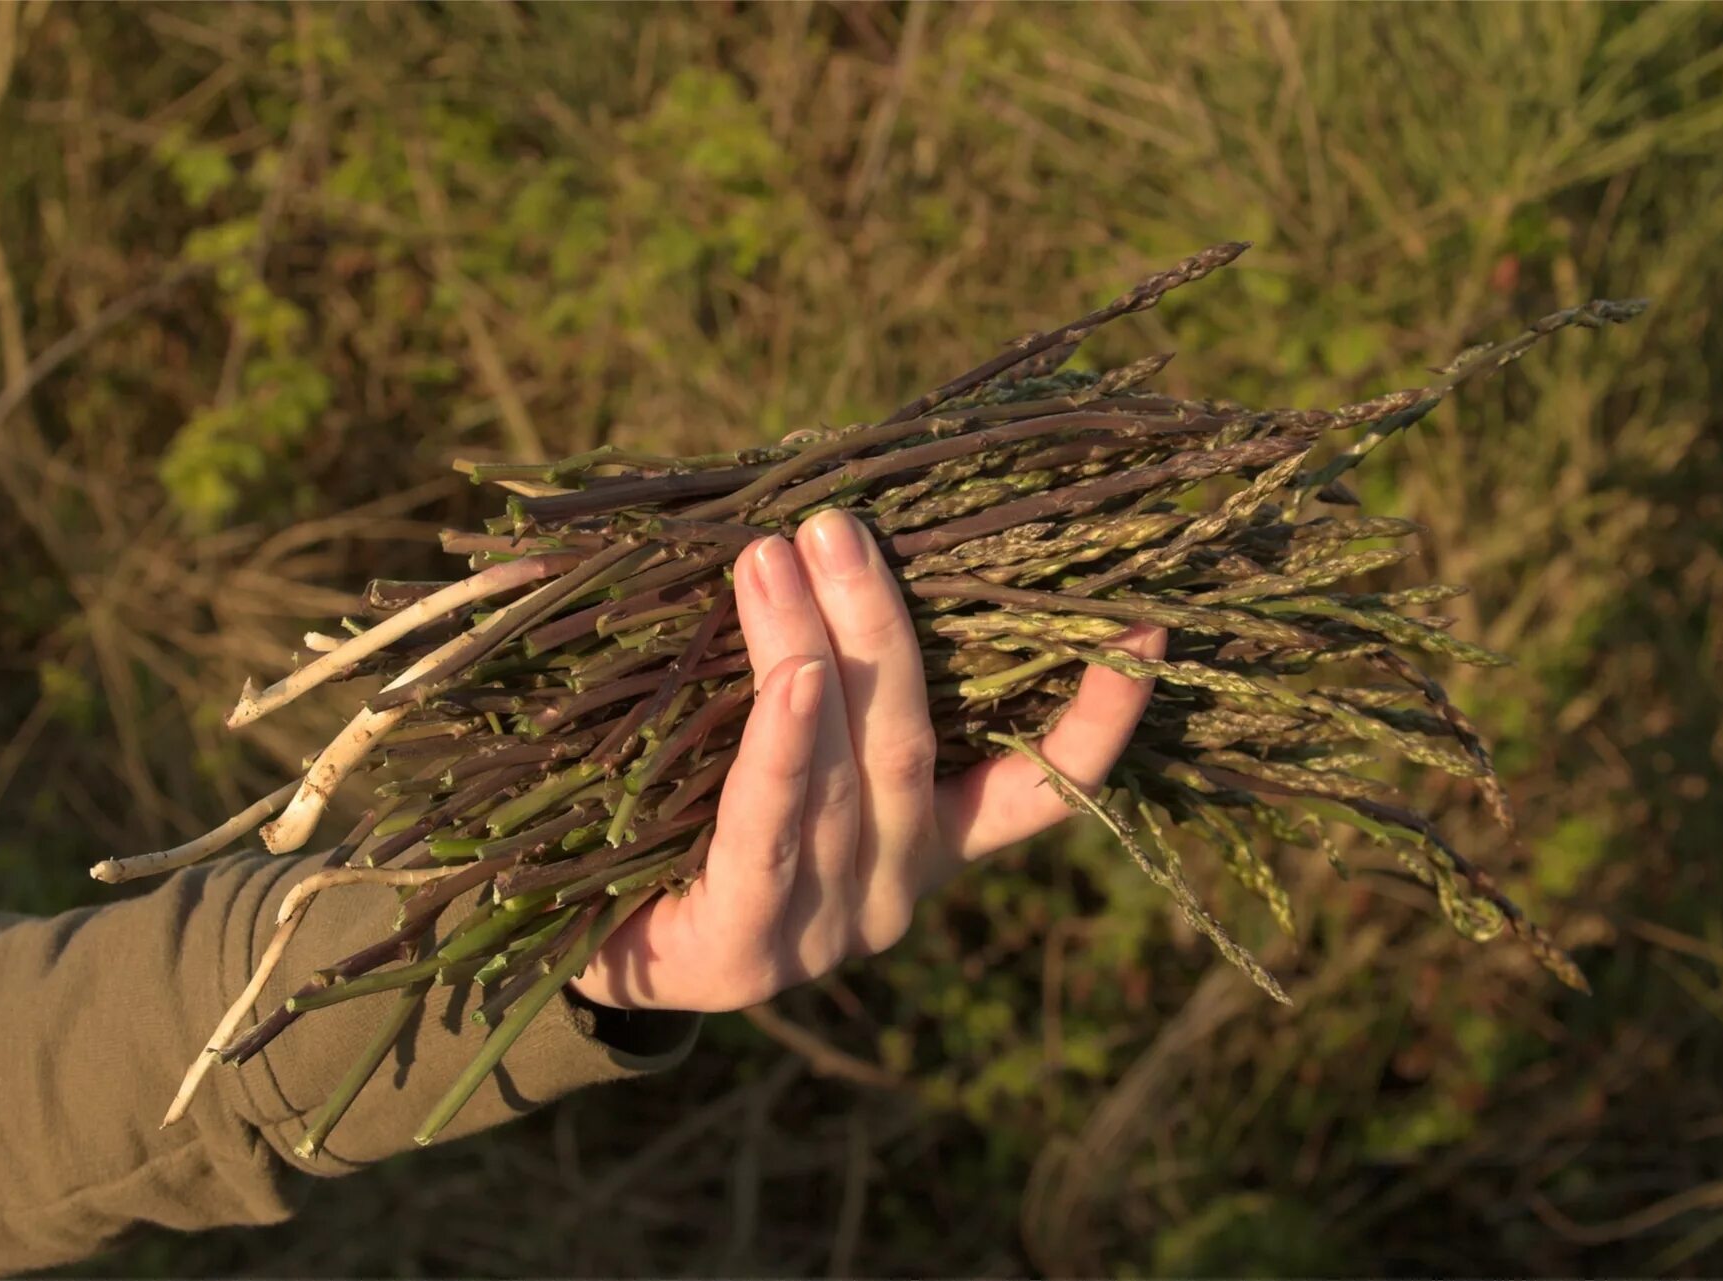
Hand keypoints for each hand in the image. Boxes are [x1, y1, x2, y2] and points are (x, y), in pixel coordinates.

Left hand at [570, 509, 1163, 1011]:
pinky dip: (784, 751)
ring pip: (842, 774)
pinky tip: (791, 678)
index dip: (1097, 721)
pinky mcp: (745, 951)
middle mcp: (891, 889)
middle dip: (886, 625)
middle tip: (841, 523)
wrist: (575, 951)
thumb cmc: (677, 817)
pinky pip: (770, 836)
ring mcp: (824, 930)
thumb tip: (797, 515)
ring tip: (777, 555)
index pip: (1035, 791)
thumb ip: (810, 657)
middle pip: (911, 745)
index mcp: (920, 842)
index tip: (1148, 630)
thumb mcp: (761, 739)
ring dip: (814, 651)